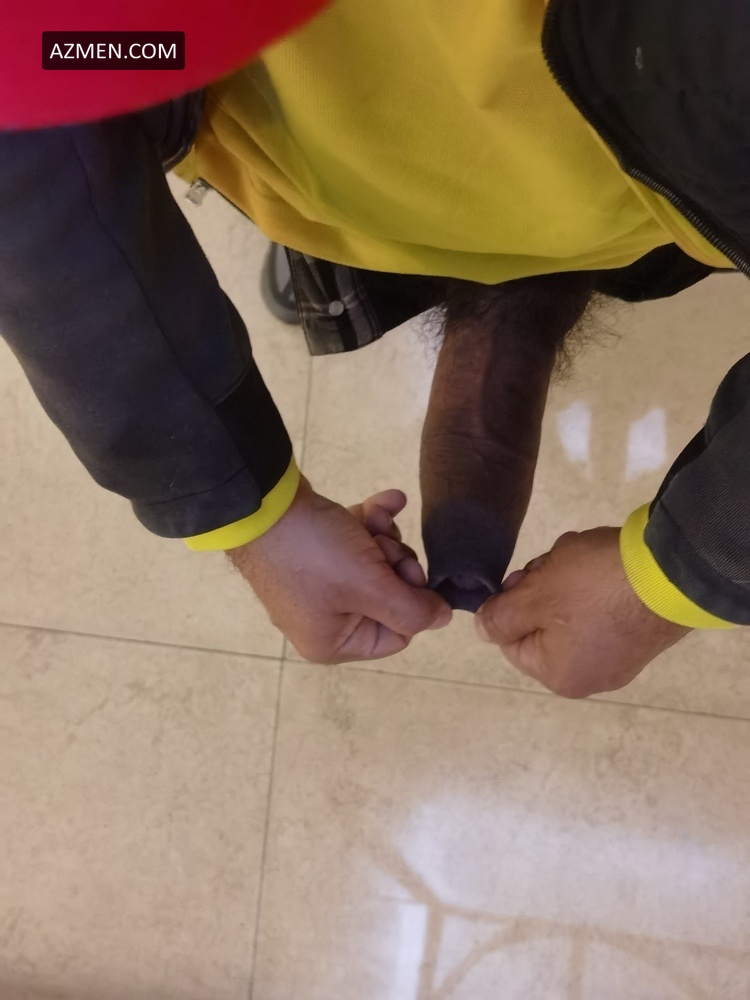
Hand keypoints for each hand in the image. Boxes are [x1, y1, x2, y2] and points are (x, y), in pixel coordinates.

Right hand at [228, 477, 450, 662]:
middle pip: (389, 595)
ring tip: (375, 518)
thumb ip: (412, 609)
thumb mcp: (370, 586)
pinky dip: (372, 520)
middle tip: (384, 544)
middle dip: (395, 560)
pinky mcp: (315, 550)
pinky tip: (388, 500)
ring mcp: (318, 583)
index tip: (406, 570)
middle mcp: (325, 619)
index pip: (398, 633)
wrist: (262, 502)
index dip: (411, 599)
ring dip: (385, 536)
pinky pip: (356, 541)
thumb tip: (442, 619)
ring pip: (375, 564)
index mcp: (333, 642)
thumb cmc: (314, 554)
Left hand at [475, 528, 689, 697]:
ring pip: (572, 610)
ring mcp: (620, 656)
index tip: (529, 576)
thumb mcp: (533, 596)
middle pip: (543, 622)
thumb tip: (481, 632)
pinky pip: (603, 608)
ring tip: (588, 559)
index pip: (510, 638)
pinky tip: (608, 565)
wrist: (673, 572)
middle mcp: (591, 676)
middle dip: (545, 587)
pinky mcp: (640, 633)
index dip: (513, 601)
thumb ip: (500, 618)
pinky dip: (600, 583)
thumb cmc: (593, 587)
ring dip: (570, 579)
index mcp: (560, 676)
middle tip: (560, 564)